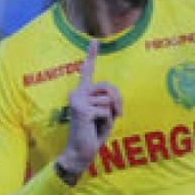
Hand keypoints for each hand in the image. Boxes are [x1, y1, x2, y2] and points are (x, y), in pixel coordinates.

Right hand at [57, 39, 122, 178]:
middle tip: (115, 116)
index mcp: (82, 93)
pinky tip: (93, 128)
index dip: (91, 55)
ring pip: (109, 100)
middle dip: (117, 102)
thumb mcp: (104, 113)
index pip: (87, 71)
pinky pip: (106, 111)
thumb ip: (108, 100)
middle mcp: (76, 93)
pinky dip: (106, 122)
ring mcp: (77, 100)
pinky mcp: (82, 109)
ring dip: (111, 115)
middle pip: (109, 87)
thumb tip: (112, 96)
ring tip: (98, 125)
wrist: (79, 153)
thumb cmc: (92, 134)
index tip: (94, 40)